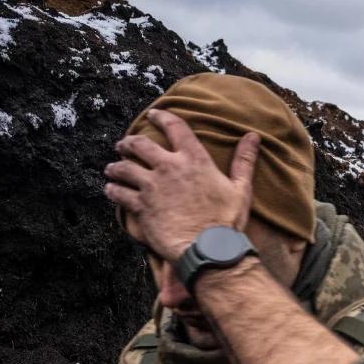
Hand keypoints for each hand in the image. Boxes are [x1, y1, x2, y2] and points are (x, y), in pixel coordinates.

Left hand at [103, 109, 259, 261]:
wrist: (209, 249)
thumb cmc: (227, 220)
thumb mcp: (241, 188)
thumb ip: (244, 160)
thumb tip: (253, 136)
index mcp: (194, 159)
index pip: (175, 127)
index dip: (162, 117)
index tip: (153, 115)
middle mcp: (169, 167)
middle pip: (140, 144)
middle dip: (129, 142)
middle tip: (124, 145)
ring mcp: (152, 186)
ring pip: (123, 168)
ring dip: (116, 166)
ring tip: (112, 168)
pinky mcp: (141, 206)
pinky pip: (119, 193)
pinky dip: (112, 190)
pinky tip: (110, 189)